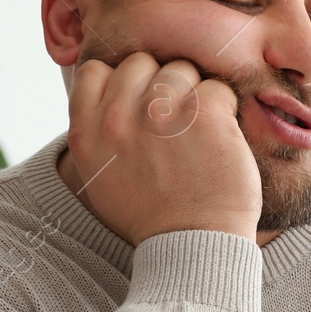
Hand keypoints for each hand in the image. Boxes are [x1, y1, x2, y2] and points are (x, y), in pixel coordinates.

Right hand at [64, 51, 261, 243]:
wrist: (193, 248)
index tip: (139, 106)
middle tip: (175, 124)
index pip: (96, 71)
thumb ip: (98, 131)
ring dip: (194, 96)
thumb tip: (110, 92)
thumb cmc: (152, 215)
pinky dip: (224, 109)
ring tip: (198, 136)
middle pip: (141, 63)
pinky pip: (217, 88)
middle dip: (160, 85)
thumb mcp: (101, 176)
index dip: (122, 82)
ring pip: (181, 70)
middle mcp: (118, 117)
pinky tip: (219, 140)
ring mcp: (161, 113)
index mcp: (87, 131)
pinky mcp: (204, 115)